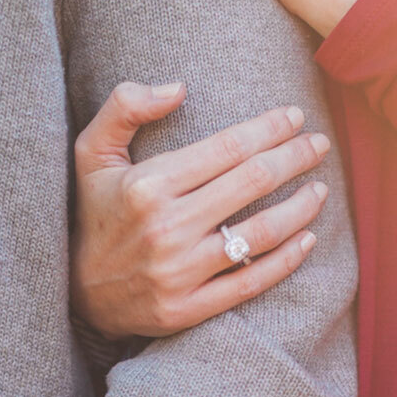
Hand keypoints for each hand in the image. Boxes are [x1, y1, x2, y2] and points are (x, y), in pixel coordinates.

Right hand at [71, 81, 331, 338]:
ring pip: (261, 233)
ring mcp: (179, 272)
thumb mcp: (91, 153)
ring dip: (301, 207)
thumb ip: (125, 107)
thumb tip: (179, 88)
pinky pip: (251, 282)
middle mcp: (167, 227)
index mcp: (148, 185)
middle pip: (253, 182)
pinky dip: (287, 260)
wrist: (76, 294)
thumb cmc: (93, 213)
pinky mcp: (188, 308)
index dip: (269, 128)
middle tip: (319, 144)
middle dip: (295, 157)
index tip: (295, 117)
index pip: (228, 148)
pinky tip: (308, 239)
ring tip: (320, 189)